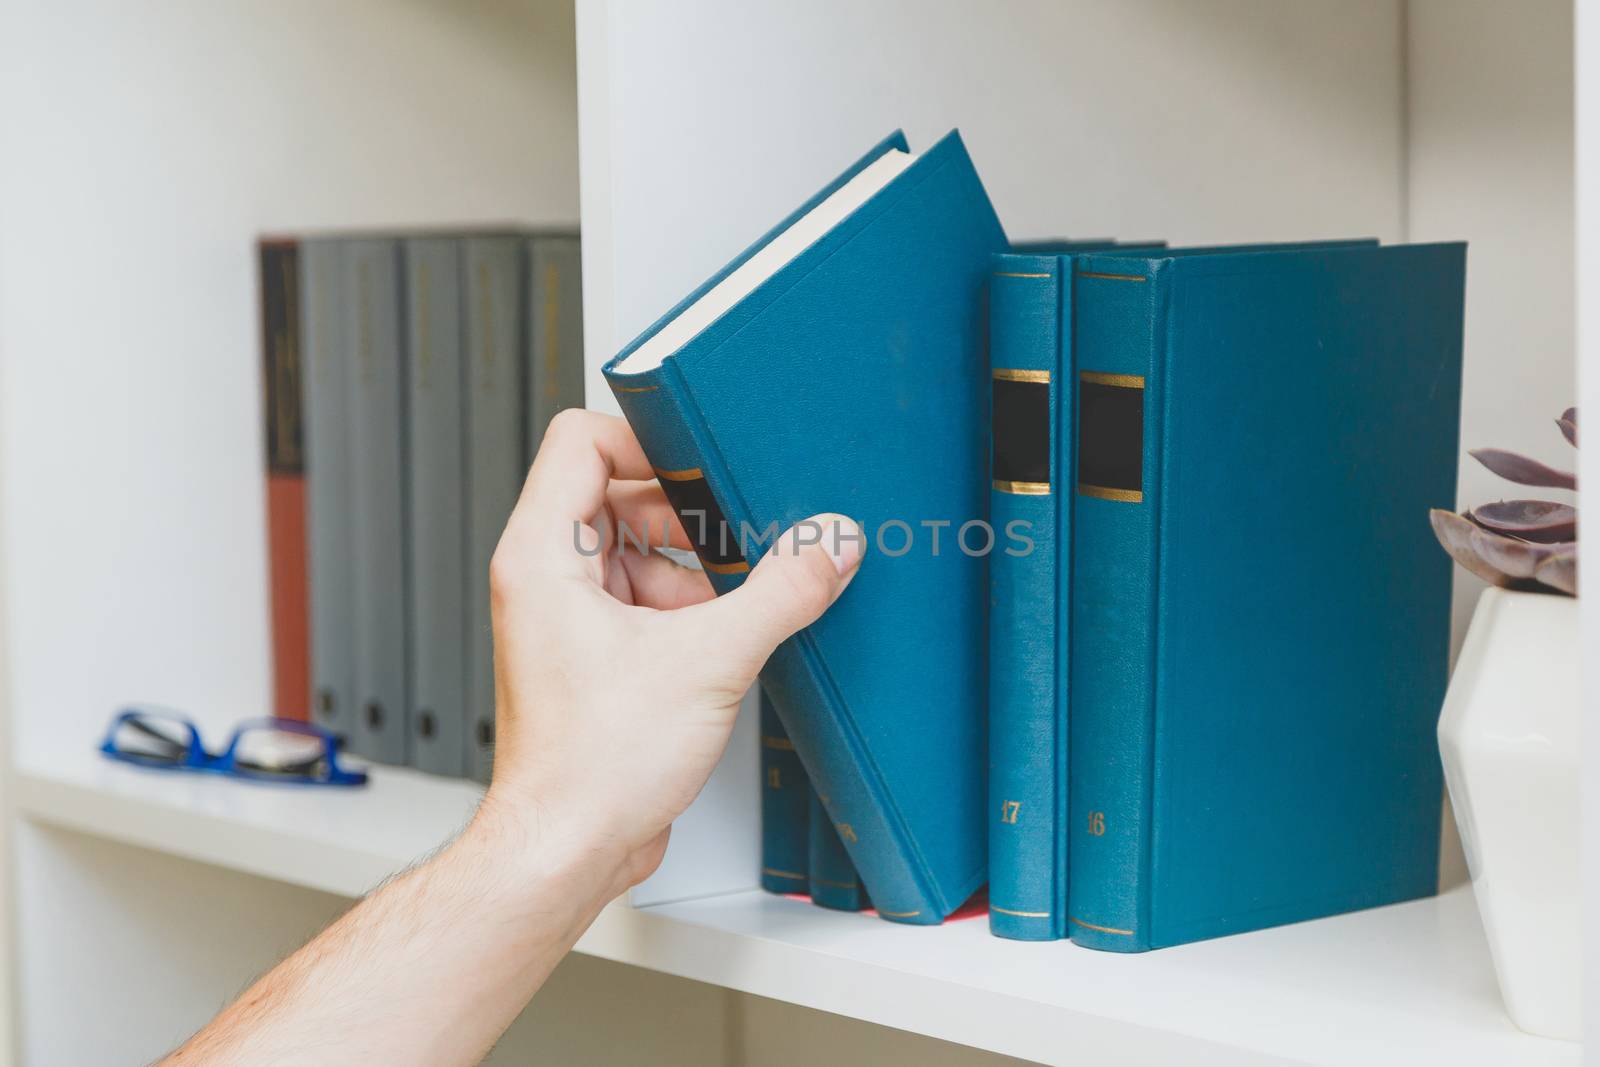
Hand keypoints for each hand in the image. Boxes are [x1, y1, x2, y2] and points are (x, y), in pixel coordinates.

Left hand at [479, 410, 862, 893]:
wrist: (569, 848)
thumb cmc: (590, 766)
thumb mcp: (710, 660)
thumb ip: (781, 592)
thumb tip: (827, 546)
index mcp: (542, 555)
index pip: (580, 441)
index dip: (646, 442)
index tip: (702, 466)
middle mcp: (543, 579)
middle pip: (616, 496)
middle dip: (685, 519)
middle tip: (737, 539)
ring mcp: (564, 619)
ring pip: (635, 553)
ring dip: (692, 573)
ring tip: (732, 606)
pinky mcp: (591, 658)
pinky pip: (642, 603)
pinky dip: (686, 613)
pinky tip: (721, 645)